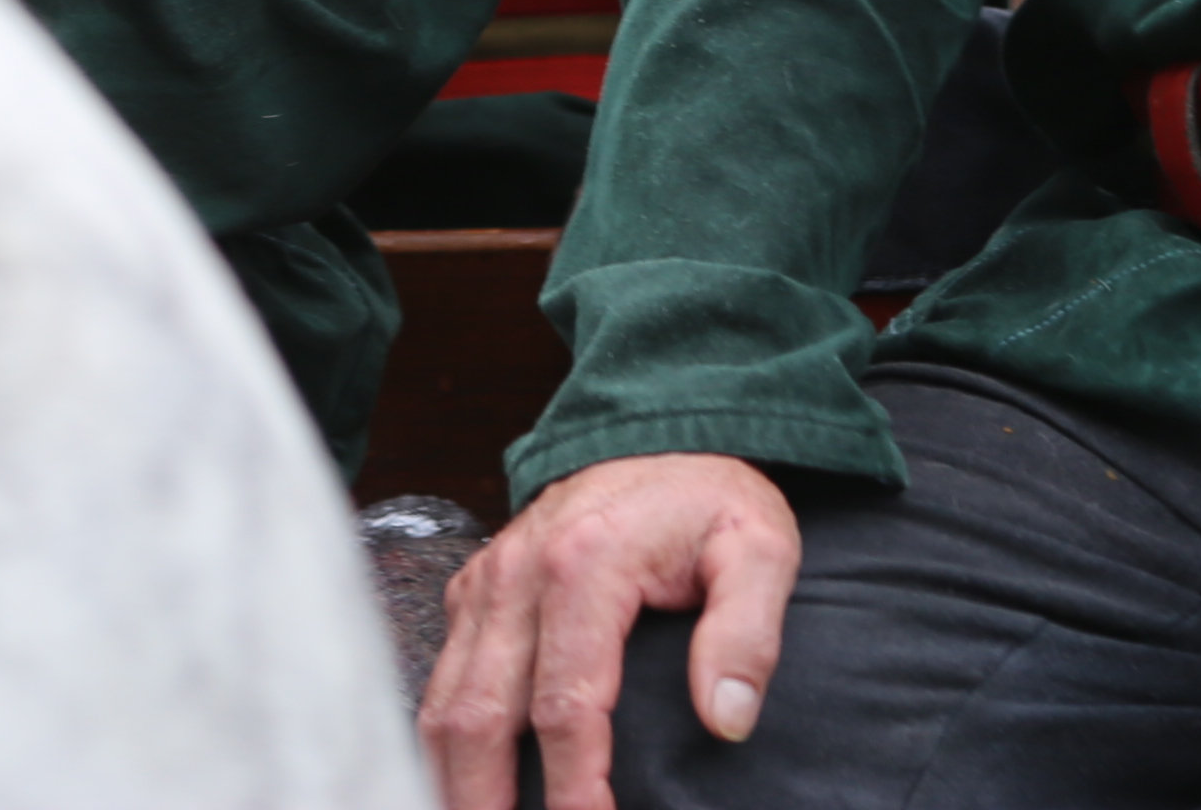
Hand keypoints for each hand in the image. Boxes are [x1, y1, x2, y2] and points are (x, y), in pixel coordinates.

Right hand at [418, 453, 804, 809]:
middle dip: (486, 803)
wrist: (661, 428)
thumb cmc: (709, 497)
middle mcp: (516, 575)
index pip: (565, 708)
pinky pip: (442, 678)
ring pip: (442, 704)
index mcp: (583, 565)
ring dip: (452, 782)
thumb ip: (748, 632)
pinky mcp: (474, 589)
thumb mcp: (759, 548)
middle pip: (478, 719)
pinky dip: (446, 741)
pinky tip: (467, 786)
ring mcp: (486, 581)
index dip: (575, 789)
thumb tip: (727, 718)